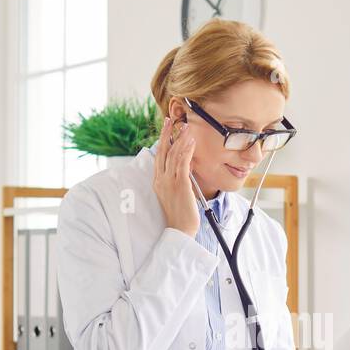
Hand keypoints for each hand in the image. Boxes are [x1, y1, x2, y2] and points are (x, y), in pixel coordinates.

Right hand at [152, 116, 198, 236]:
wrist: (180, 230)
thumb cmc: (180, 214)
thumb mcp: (176, 193)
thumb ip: (178, 178)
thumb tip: (186, 164)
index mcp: (158, 181)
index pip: (159, 156)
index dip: (162, 140)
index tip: (166, 127)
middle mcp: (161, 180)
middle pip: (162, 151)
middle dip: (166, 134)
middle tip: (170, 119)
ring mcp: (169, 182)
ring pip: (173, 155)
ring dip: (180, 139)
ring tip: (186, 127)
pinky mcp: (180, 185)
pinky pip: (182, 164)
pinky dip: (186, 151)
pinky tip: (191, 142)